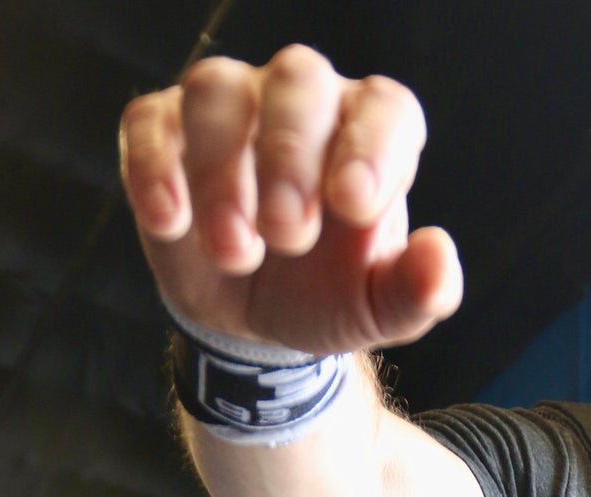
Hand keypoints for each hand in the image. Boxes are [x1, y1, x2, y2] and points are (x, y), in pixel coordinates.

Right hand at [119, 45, 461, 355]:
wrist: (254, 322)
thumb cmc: (327, 297)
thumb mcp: (379, 310)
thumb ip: (418, 291)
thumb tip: (439, 258)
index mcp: (370, 135)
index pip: (385, 108)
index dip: (371, 146)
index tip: (353, 205)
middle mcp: (304, 104)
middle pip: (299, 80)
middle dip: (291, 156)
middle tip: (288, 235)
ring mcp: (232, 108)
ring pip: (219, 92)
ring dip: (222, 171)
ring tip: (235, 250)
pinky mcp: (164, 131)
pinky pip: (151, 121)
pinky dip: (156, 168)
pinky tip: (170, 221)